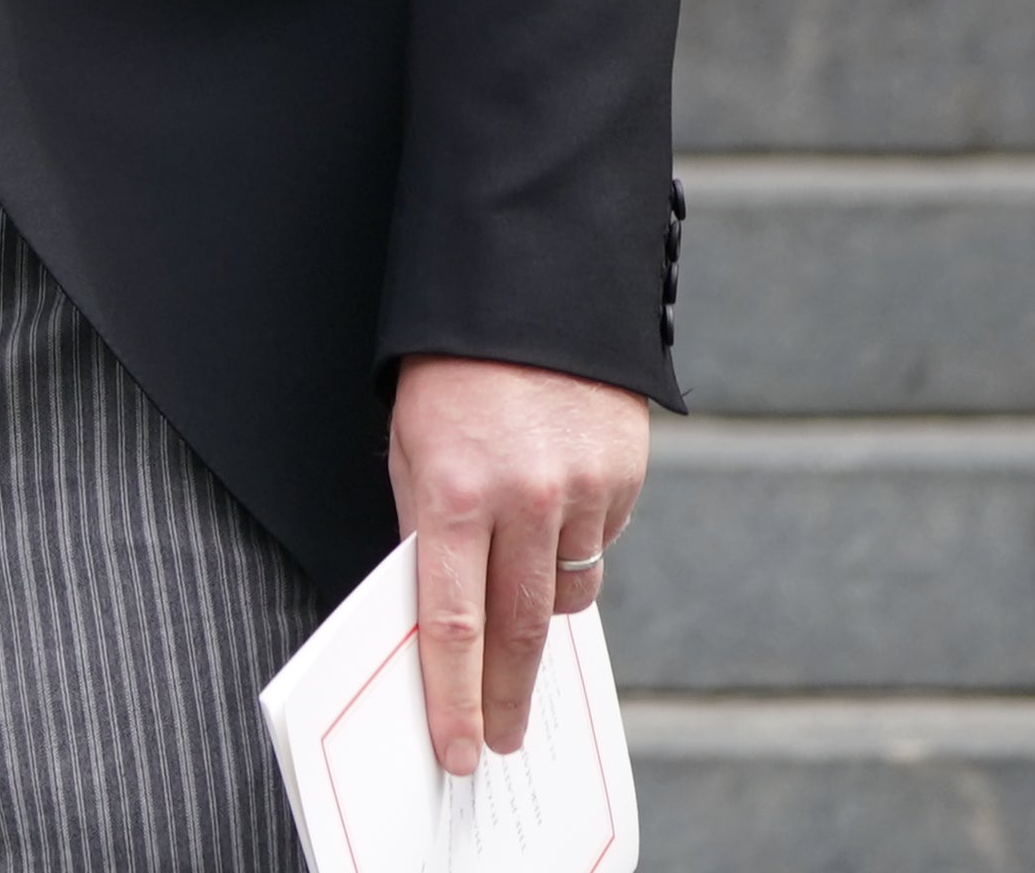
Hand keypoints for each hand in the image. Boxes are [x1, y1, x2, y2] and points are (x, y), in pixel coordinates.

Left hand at [389, 355, 650, 773]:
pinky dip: (573, 549)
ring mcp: (582, 490)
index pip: (452, 621)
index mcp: (453, 491)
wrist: (530, 285)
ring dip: (542, 620)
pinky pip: (598, 543)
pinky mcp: (623, 477)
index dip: (454, 694)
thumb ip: (428, 524)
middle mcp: (523, 498)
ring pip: (566, 593)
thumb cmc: (451, 369)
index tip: (458, 748)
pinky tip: (552, 521)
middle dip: (507, 695)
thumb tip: (441, 607)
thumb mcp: (411, 441)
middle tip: (504, 740)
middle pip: (518, 629)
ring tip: (520, 629)